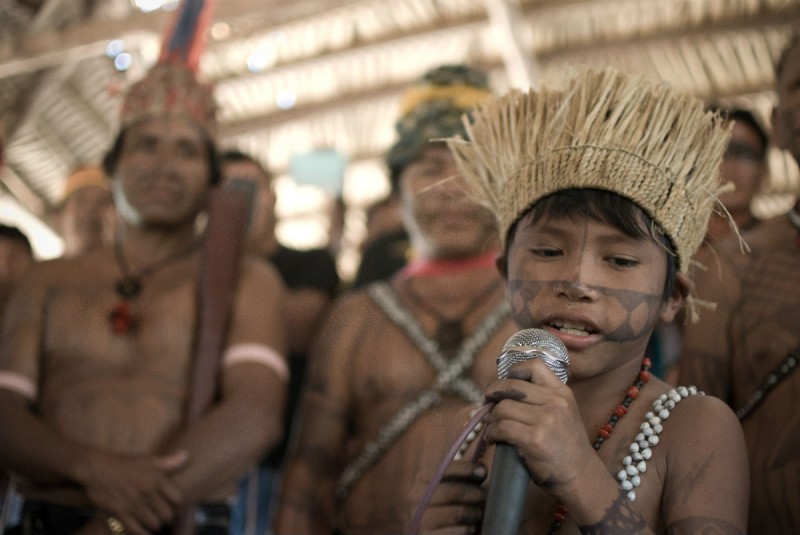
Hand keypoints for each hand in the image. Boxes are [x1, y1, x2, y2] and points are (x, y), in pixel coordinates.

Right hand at [73, 449, 187, 534]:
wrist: (97, 469)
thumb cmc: (124, 464)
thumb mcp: (148, 460)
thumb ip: (169, 462)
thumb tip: (187, 455)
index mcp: (157, 478)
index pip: (178, 499)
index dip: (177, 504)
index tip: (173, 505)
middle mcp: (148, 492)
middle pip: (168, 514)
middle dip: (167, 517)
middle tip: (164, 517)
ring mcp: (134, 504)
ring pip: (155, 524)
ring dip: (155, 526)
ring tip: (154, 523)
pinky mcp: (120, 513)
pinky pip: (137, 530)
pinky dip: (142, 533)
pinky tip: (143, 531)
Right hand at [411, 459, 486, 534]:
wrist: (432, 529)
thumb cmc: (448, 504)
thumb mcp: (453, 485)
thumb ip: (465, 475)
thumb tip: (481, 469)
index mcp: (423, 479)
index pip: (443, 469)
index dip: (464, 469)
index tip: (482, 472)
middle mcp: (416, 497)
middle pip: (450, 492)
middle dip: (474, 493)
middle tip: (485, 496)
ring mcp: (420, 519)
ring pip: (456, 514)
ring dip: (473, 513)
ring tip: (477, 514)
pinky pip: (456, 533)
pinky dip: (467, 529)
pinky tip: (469, 528)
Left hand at [483, 359, 598, 499]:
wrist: (582, 476)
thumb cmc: (567, 447)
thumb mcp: (564, 413)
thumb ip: (543, 399)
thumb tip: (506, 389)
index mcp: (562, 393)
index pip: (534, 366)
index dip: (514, 371)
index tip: (505, 385)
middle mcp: (555, 402)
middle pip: (511, 387)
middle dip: (493, 394)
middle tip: (487, 404)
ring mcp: (545, 420)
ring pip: (502, 408)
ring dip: (491, 418)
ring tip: (492, 427)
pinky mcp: (534, 439)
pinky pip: (502, 427)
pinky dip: (492, 433)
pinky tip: (493, 439)